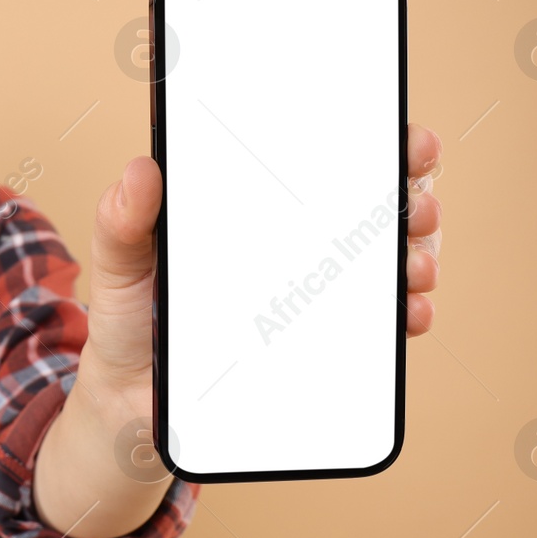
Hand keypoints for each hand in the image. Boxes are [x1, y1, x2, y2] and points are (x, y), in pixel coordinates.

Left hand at [82, 120, 445, 396]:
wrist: (131, 398)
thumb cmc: (128, 317)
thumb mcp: (118, 263)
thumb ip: (122, 219)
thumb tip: (141, 169)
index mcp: (255, 208)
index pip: (325, 160)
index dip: (374, 141)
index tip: (404, 138)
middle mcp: (295, 243)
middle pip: (372, 205)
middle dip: (411, 195)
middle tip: (416, 202)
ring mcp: (313, 292)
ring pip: (388, 261)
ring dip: (418, 254)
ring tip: (412, 263)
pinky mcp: (322, 343)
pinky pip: (378, 325)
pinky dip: (406, 314)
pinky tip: (408, 312)